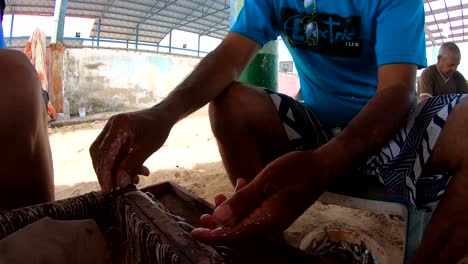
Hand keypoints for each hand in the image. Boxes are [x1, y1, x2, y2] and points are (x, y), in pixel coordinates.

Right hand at [90, 107, 174, 192]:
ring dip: (117, 171)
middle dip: (107, 173)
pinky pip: (114, 154)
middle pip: (100, 155)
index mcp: (119, 126)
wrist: (163, 116)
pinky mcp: (115, 136)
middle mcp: (111, 126)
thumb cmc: (158, 128)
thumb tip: (119, 183)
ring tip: (133, 181)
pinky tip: (135, 174)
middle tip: (116, 189)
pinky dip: (122, 165)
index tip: (107, 189)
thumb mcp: (148, 148)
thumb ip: (132, 165)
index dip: (104, 173)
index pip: (105, 153)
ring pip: (106, 156)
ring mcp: (111, 131)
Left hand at [191, 150, 338, 244]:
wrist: (323, 165)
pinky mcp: (277, 210)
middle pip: (238, 230)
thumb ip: (243, 201)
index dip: (213, 235)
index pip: (234, 234)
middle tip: (202, 216)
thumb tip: (219, 217)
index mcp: (267, 220)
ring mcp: (275, 217)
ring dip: (231, 210)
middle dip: (219, 224)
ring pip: (246, 220)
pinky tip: (240, 185)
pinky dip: (244, 202)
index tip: (195, 232)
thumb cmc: (296, 170)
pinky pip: (255, 212)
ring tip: (218, 196)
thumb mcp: (265, 181)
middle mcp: (270, 224)